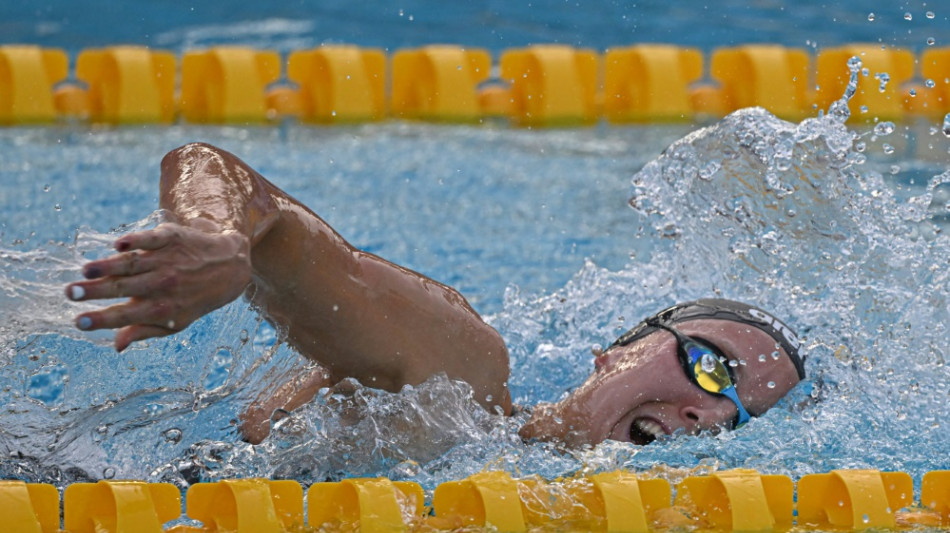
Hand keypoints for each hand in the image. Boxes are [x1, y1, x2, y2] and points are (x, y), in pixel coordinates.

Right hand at [66, 222, 251, 350]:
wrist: (229, 267)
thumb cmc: (194, 298)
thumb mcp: (176, 321)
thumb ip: (144, 331)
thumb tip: (116, 347)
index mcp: (162, 308)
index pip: (127, 316)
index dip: (102, 319)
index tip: (78, 322)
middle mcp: (164, 284)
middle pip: (124, 288)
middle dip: (96, 291)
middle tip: (70, 293)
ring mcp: (167, 260)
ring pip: (133, 264)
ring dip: (108, 266)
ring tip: (85, 270)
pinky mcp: (171, 237)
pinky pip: (151, 239)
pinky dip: (136, 241)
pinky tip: (119, 245)